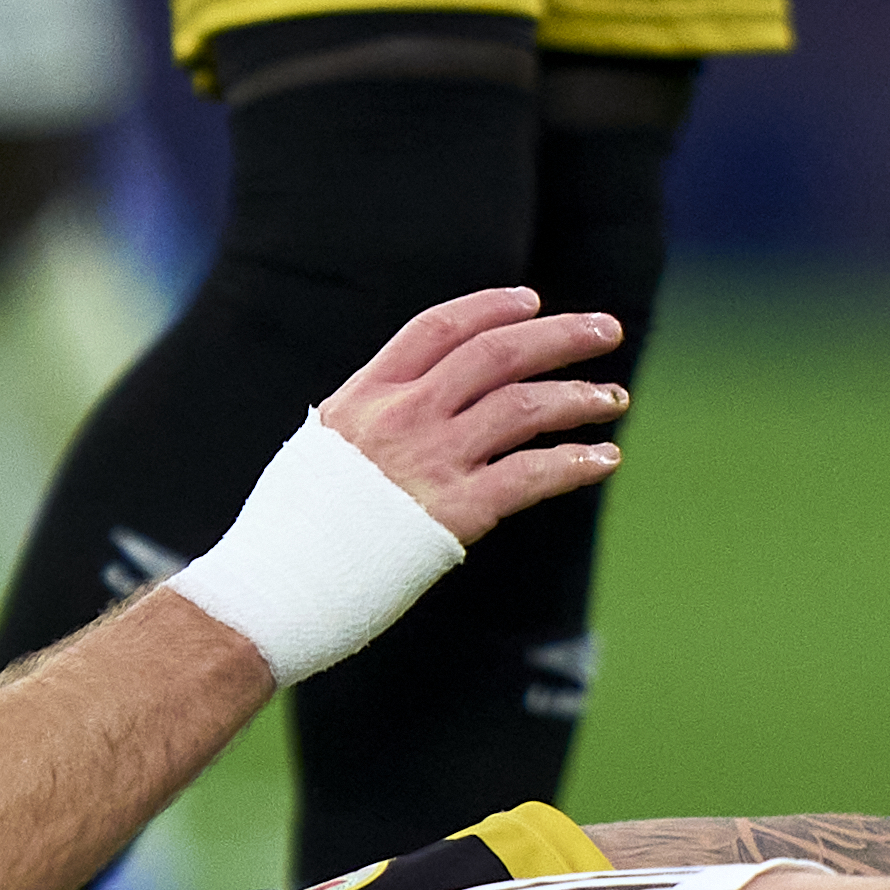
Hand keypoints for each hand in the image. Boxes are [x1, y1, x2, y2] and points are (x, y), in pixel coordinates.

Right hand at [314, 289, 628, 547]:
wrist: (274, 587)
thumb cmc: (290, 533)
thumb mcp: (320, 453)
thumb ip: (366, 425)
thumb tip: (396, 413)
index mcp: (366, 396)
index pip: (439, 328)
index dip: (492, 307)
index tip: (533, 302)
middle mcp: (402, 416)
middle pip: (496, 353)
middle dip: (560, 336)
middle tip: (606, 330)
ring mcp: (430, 461)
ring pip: (523, 406)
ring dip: (579, 398)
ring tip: (614, 399)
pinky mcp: (456, 513)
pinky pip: (531, 475)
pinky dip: (575, 462)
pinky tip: (605, 459)